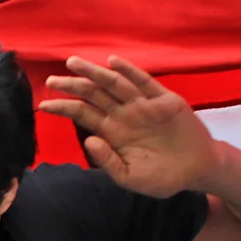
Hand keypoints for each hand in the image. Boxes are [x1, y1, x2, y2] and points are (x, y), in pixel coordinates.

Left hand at [39, 55, 224, 198]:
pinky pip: (144, 83)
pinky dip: (129, 72)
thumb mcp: (129, 177)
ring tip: (73, 63)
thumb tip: (89, 141)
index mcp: (113, 131)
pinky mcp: (164, 101)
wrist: (197, 171)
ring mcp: (143, 105)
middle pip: (93, 95)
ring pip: (114, 85)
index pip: (83, 114)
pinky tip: (113, 63)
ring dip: (94, 73)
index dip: (64, 108)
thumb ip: (108, 161)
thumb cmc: (161, 176)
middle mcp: (124, 114)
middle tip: (51, 79)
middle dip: (72, 85)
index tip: (44, 104)